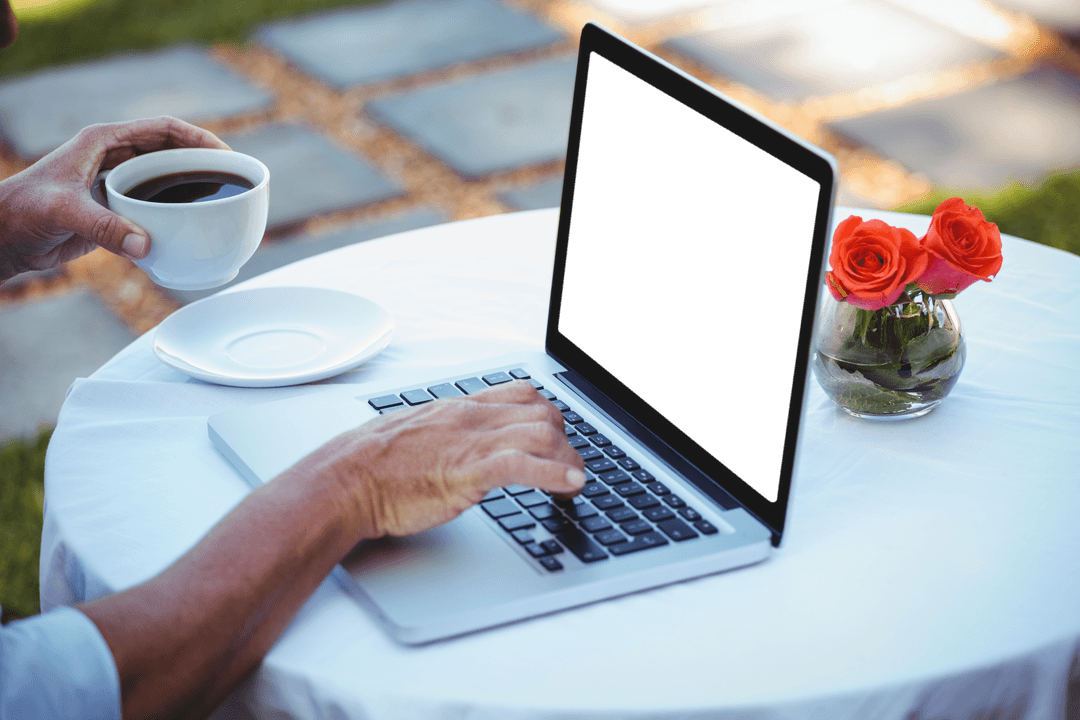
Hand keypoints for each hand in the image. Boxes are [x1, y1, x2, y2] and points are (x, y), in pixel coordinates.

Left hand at [0, 116, 229, 281]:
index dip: (197, 138)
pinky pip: (153, 206)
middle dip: (202, 161)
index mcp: (102, 142)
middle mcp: (111, 158)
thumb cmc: (22, 212)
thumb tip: (145, 245)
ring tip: (219, 200)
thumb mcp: (64, 213)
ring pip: (163, 178)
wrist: (3, 237)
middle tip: (232, 177)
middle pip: (169, 152)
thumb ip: (105, 227)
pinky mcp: (113, 209)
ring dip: (190, 187)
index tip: (224, 153)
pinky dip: (174, 213)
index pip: (162, 130)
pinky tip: (191, 226)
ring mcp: (114, 183)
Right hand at [295, 380, 586, 539]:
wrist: (343, 481)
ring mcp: (470, 443)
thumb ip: (446, 435)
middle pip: (541, 410)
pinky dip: (555, 474)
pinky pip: (522, 465)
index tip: (558, 437)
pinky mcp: (467, 472)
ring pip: (540, 433)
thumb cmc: (371, 466)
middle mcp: (469, 419)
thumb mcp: (416, 436)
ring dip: (568, 458)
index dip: (548, 414)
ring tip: (576, 481)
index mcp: (458, 408)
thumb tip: (461, 447)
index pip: (520, 393)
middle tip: (570, 464)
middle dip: (566, 438)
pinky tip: (571, 486)